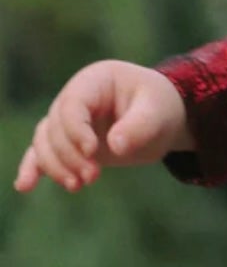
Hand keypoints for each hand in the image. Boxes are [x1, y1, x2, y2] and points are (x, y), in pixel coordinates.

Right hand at [12, 61, 194, 193]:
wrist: (162, 120)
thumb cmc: (160, 108)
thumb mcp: (158, 113)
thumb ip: (140, 126)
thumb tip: (116, 146)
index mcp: (95, 80)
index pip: (72, 104)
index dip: (76, 129)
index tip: (93, 151)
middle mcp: (75, 98)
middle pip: (55, 127)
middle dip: (70, 155)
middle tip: (93, 177)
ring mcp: (68, 122)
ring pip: (45, 142)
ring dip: (56, 166)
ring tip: (78, 186)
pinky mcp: (68, 143)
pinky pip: (42, 153)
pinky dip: (33, 169)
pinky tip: (24, 186)